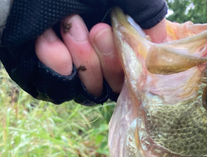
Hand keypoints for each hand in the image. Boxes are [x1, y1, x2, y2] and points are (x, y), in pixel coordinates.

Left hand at [35, 14, 166, 96]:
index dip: (131, 65)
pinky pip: (59, 88)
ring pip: (89, 89)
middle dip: (108, 60)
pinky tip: (46, 36)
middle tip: (97, 30)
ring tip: (69, 24)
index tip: (124, 41)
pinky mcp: (45, 75)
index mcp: (116, 40)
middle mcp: (96, 57)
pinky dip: (54, 60)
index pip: (134, 73)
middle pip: (114, 86)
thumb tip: (161, 46)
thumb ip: (151, 17)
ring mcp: (72, 67)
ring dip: (83, 58)